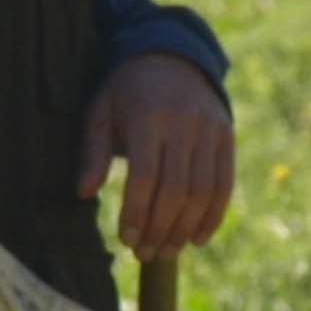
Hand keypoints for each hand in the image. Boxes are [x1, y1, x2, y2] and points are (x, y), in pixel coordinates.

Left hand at [76, 52, 233, 257]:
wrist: (170, 56)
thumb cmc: (125, 92)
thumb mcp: (100, 111)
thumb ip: (92, 151)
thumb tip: (83, 192)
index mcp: (149, 116)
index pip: (145, 176)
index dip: (137, 213)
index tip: (126, 239)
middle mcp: (185, 122)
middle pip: (176, 189)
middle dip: (161, 229)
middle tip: (145, 254)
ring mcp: (210, 130)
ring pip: (203, 191)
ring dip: (185, 229)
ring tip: (167, 252)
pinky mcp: (227, 137)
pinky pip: (224, 184)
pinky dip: (213, 216)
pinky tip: (197, 239)